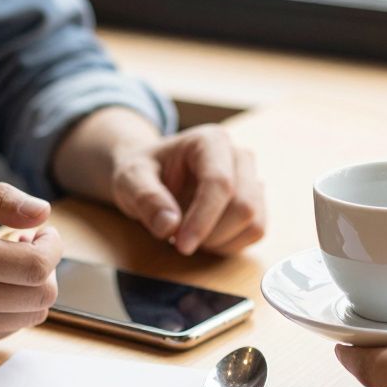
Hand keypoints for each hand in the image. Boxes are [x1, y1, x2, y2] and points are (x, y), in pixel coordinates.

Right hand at [0, 172, 61, 355]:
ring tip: (5, 263)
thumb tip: (43, 213)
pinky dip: (11, 306)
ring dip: (31, 288)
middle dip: (46, 267)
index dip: (53, 246)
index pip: (38, 266)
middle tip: (24, 245)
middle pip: (43, 295)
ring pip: (32, 316)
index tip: (41, 232)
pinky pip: (9, 329)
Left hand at [109, 125, 265, 255]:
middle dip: (211, 234)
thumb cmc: (144, 172)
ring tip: (190, 235)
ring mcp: (252, 179)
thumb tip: (169, 225)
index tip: (182, 245)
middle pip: (244, 206)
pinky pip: (255, 232)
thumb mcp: (130, 179)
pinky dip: (230, 244)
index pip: (220, 183)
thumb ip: (146, 198)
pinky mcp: (256, 202)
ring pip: (254, 222)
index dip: (204, 219)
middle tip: (178, 239)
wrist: (153, 174)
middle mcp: (239, 156)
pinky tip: (205, 237)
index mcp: (211, 141)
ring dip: (221, 241)